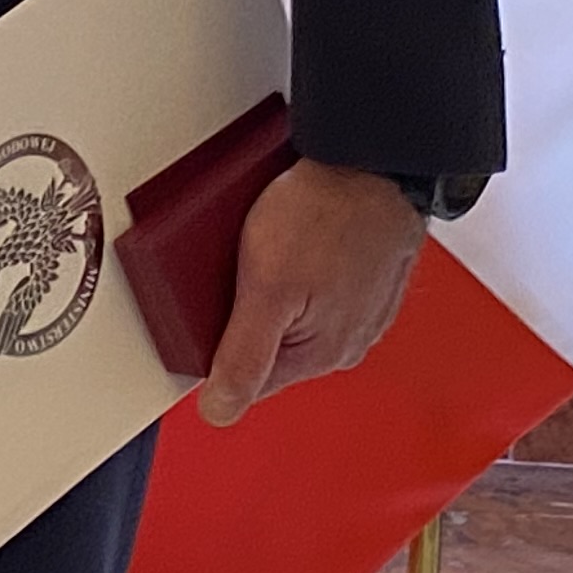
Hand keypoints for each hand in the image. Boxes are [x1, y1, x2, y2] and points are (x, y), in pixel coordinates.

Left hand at [199, 159, 425, 425]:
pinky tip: (280, 241)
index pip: (250, 380)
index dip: (215, 348)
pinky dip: (288, 270)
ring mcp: (358, 309)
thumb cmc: (326, 216)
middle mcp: (348, 341)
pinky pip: (309, 287)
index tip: (200, 314)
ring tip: (257, 250)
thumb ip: (243, 355)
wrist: (373, 161)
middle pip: (268, 346)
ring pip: (289, 315)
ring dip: (263, 290)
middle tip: (229, 273)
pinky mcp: (359, 277)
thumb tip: (219, 411)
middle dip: (239, 315)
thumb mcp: (267, 289)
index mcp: (325, 355)